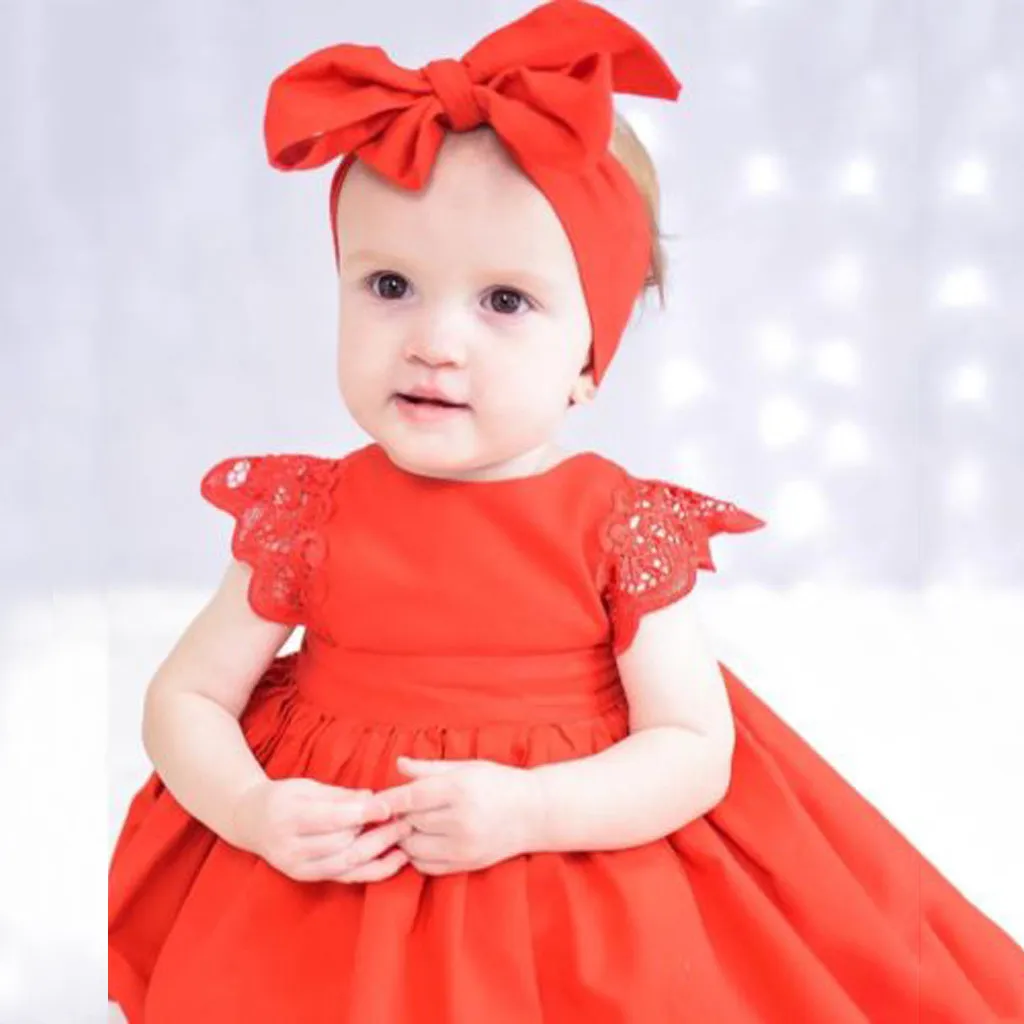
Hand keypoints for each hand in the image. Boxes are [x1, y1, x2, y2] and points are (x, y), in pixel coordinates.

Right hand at [232, 777, 413, 883]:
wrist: (250, 821)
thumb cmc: (282, 797)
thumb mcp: (306, 786)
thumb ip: (339, 795)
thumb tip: (372, 798)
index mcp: (289, 817)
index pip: (332, 819)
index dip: (363, 814)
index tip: (390, 806)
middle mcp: (291, 848)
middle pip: (342, 846)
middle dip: (378, 835)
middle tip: (406, 821)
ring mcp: (298, 867)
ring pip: (346, 865)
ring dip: (380, 853)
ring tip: (405, 839)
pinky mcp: (307, 877)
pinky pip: (345, 878)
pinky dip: (373, 871)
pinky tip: (395, 860)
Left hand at [375, 757, 541, 875]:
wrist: (534, 812)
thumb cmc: (498, 783)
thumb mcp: (466, 767)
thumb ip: (429, 769)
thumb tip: (398, 765)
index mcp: (459, 790)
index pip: (411, 797)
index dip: (387, 800)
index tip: (371, 802)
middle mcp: (461, 819)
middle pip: (409, 822)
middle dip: (399, 816)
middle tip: (397, 809)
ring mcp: (464, 846)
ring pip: (414, 847)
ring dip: (406, 837)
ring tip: (412, 823)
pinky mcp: (466, 864)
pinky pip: (426, 865)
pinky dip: (418, 855)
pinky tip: (425, 840)